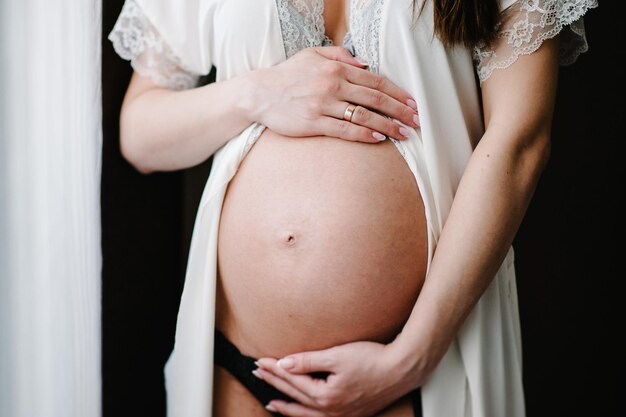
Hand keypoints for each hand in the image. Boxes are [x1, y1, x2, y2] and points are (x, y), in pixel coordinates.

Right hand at [247, 46, 419, 142]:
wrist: (259, 93)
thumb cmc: (287, 75)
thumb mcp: (312, 55)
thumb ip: (340, 56)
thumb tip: (366, 63)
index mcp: (336, 70)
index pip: (375, 81)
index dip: (397, 92)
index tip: (412, 103)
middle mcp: (333, 86)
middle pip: (375, 98)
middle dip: (399, 111)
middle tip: (417, 121)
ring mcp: (323, 105)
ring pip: (363, 116)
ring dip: (387, 125)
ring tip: (404, 134)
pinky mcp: (313, 123)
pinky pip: (344, 130)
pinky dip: (363, 135)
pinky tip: (378, 139)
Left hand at [254, 340, 423, 416]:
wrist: (401, 370)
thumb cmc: (373, 360)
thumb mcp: (337, 356)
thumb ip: (308, 361)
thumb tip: (284, 363)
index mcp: (325, 396)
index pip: (293, 380)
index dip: (275, 369)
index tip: (261, 360)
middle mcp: (331, 411)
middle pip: (295, 395)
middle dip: (275, 383)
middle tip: (258, 373)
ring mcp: (340, 415)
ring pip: (305, 413)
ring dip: (286, 405)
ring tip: (270, 402)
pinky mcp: (349, 414)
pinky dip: (304, 414)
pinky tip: (300, 411)